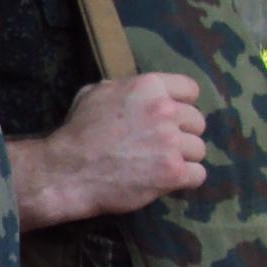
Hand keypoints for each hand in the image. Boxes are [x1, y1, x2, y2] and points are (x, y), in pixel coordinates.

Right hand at [17, 73, 205, 227]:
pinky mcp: (174, 172)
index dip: (181, 104)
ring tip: (160, 164)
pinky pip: (198, 174)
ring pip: (199, 149)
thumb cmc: (77, 132)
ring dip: (183, 157)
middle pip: (197, 121)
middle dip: (182, 133)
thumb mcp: (95, 94)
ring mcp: (172, 142)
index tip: (170, 117)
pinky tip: (167, 179)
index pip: (191, 89)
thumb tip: (139, 95)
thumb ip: (125, 89)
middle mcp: (166, 110)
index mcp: (149, 86)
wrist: (68, 171)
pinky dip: (185, 179)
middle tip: (161, 145)